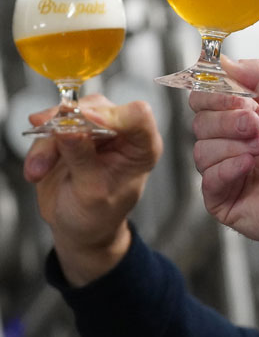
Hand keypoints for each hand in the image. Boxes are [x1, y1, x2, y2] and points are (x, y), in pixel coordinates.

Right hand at [23, 96, 162, 285]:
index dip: (111, 115)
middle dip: (67, 125)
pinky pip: (51, 127)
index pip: (138, 116)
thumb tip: (67, 127)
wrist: (79, 228)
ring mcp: (97, 129)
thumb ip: (82, 158)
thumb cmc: (98, 215)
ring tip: (38, 172)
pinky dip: (39, 147)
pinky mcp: (72, 132)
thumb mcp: (91, 192)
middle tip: (48, 141)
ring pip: (69, 115)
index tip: (83, 123)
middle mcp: (124, 133)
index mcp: (143, 147)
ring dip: (47, 141)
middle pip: (97, 108)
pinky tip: (36, 170)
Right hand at [190, 58, 258, 263]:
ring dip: (236, 143)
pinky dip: (229, 167)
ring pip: (201, 148)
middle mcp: (231, 143)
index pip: (205, 97)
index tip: (237, 93)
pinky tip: (252, 165)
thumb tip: (226, 60)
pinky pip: (207, 178)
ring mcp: (225, 171)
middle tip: (256, 121)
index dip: (214, 91)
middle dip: (228, 117)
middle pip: (199, 120)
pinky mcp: (223, 199)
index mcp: (244, 118)